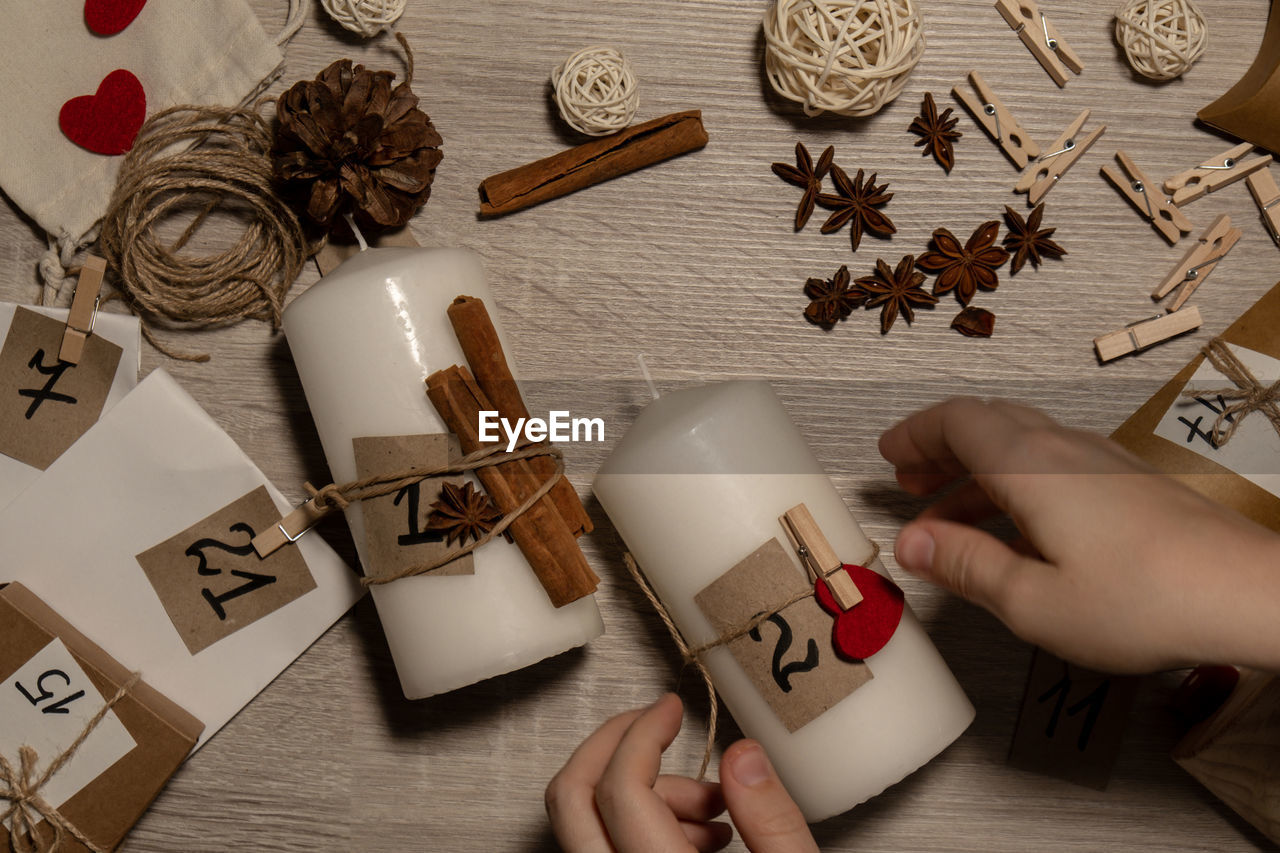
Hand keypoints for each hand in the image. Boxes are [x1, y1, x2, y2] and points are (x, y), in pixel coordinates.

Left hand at [546, 693, 817, 851]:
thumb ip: (773, 820)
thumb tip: (742, 753)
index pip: (622, 787)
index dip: (644, 732)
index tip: (670, 708)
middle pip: (571, 798)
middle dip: (613, 743)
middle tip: (654, 721)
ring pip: (582, 823)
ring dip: (638, 794)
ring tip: (712, 811)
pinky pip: (600, 846)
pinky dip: (636, 825)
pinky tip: (699, 837)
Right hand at [878, 398, 1279, 673]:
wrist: (1246, 594)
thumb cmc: (1146, 598)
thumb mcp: (1031, 598)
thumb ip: (965, 566)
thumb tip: (913, 545)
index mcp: (1029, 466)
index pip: (956, 420)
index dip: (915, 433)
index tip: (888, 452)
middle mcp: (1064, 451)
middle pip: (987, 424)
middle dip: (940, 449)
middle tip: (911, 481)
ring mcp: (1101, 464)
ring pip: (1021, 446)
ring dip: (976, 472)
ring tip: (952, 517)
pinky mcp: (1128, 486)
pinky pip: (1054, 467)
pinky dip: (1016, 486)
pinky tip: (1017, 533)